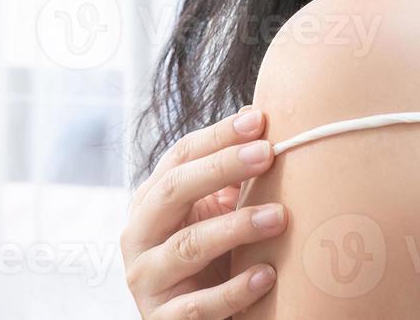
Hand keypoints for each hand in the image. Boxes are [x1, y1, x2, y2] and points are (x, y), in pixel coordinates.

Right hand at [120, 106, 284, 317]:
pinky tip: (268, 275)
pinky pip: (200, 305)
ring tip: (279, 216)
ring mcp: (147, 279)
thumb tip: (258, 119)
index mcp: (151, 201)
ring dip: (236, 227)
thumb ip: (228, 178)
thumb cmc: (209, 259)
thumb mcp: (212, 215)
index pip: (179, 157)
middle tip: (269, 154)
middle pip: (175, 190)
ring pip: (188, 246)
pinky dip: (235, 290)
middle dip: (222, 167)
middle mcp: (140, 235)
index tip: (260, 121)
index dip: (218, 136)